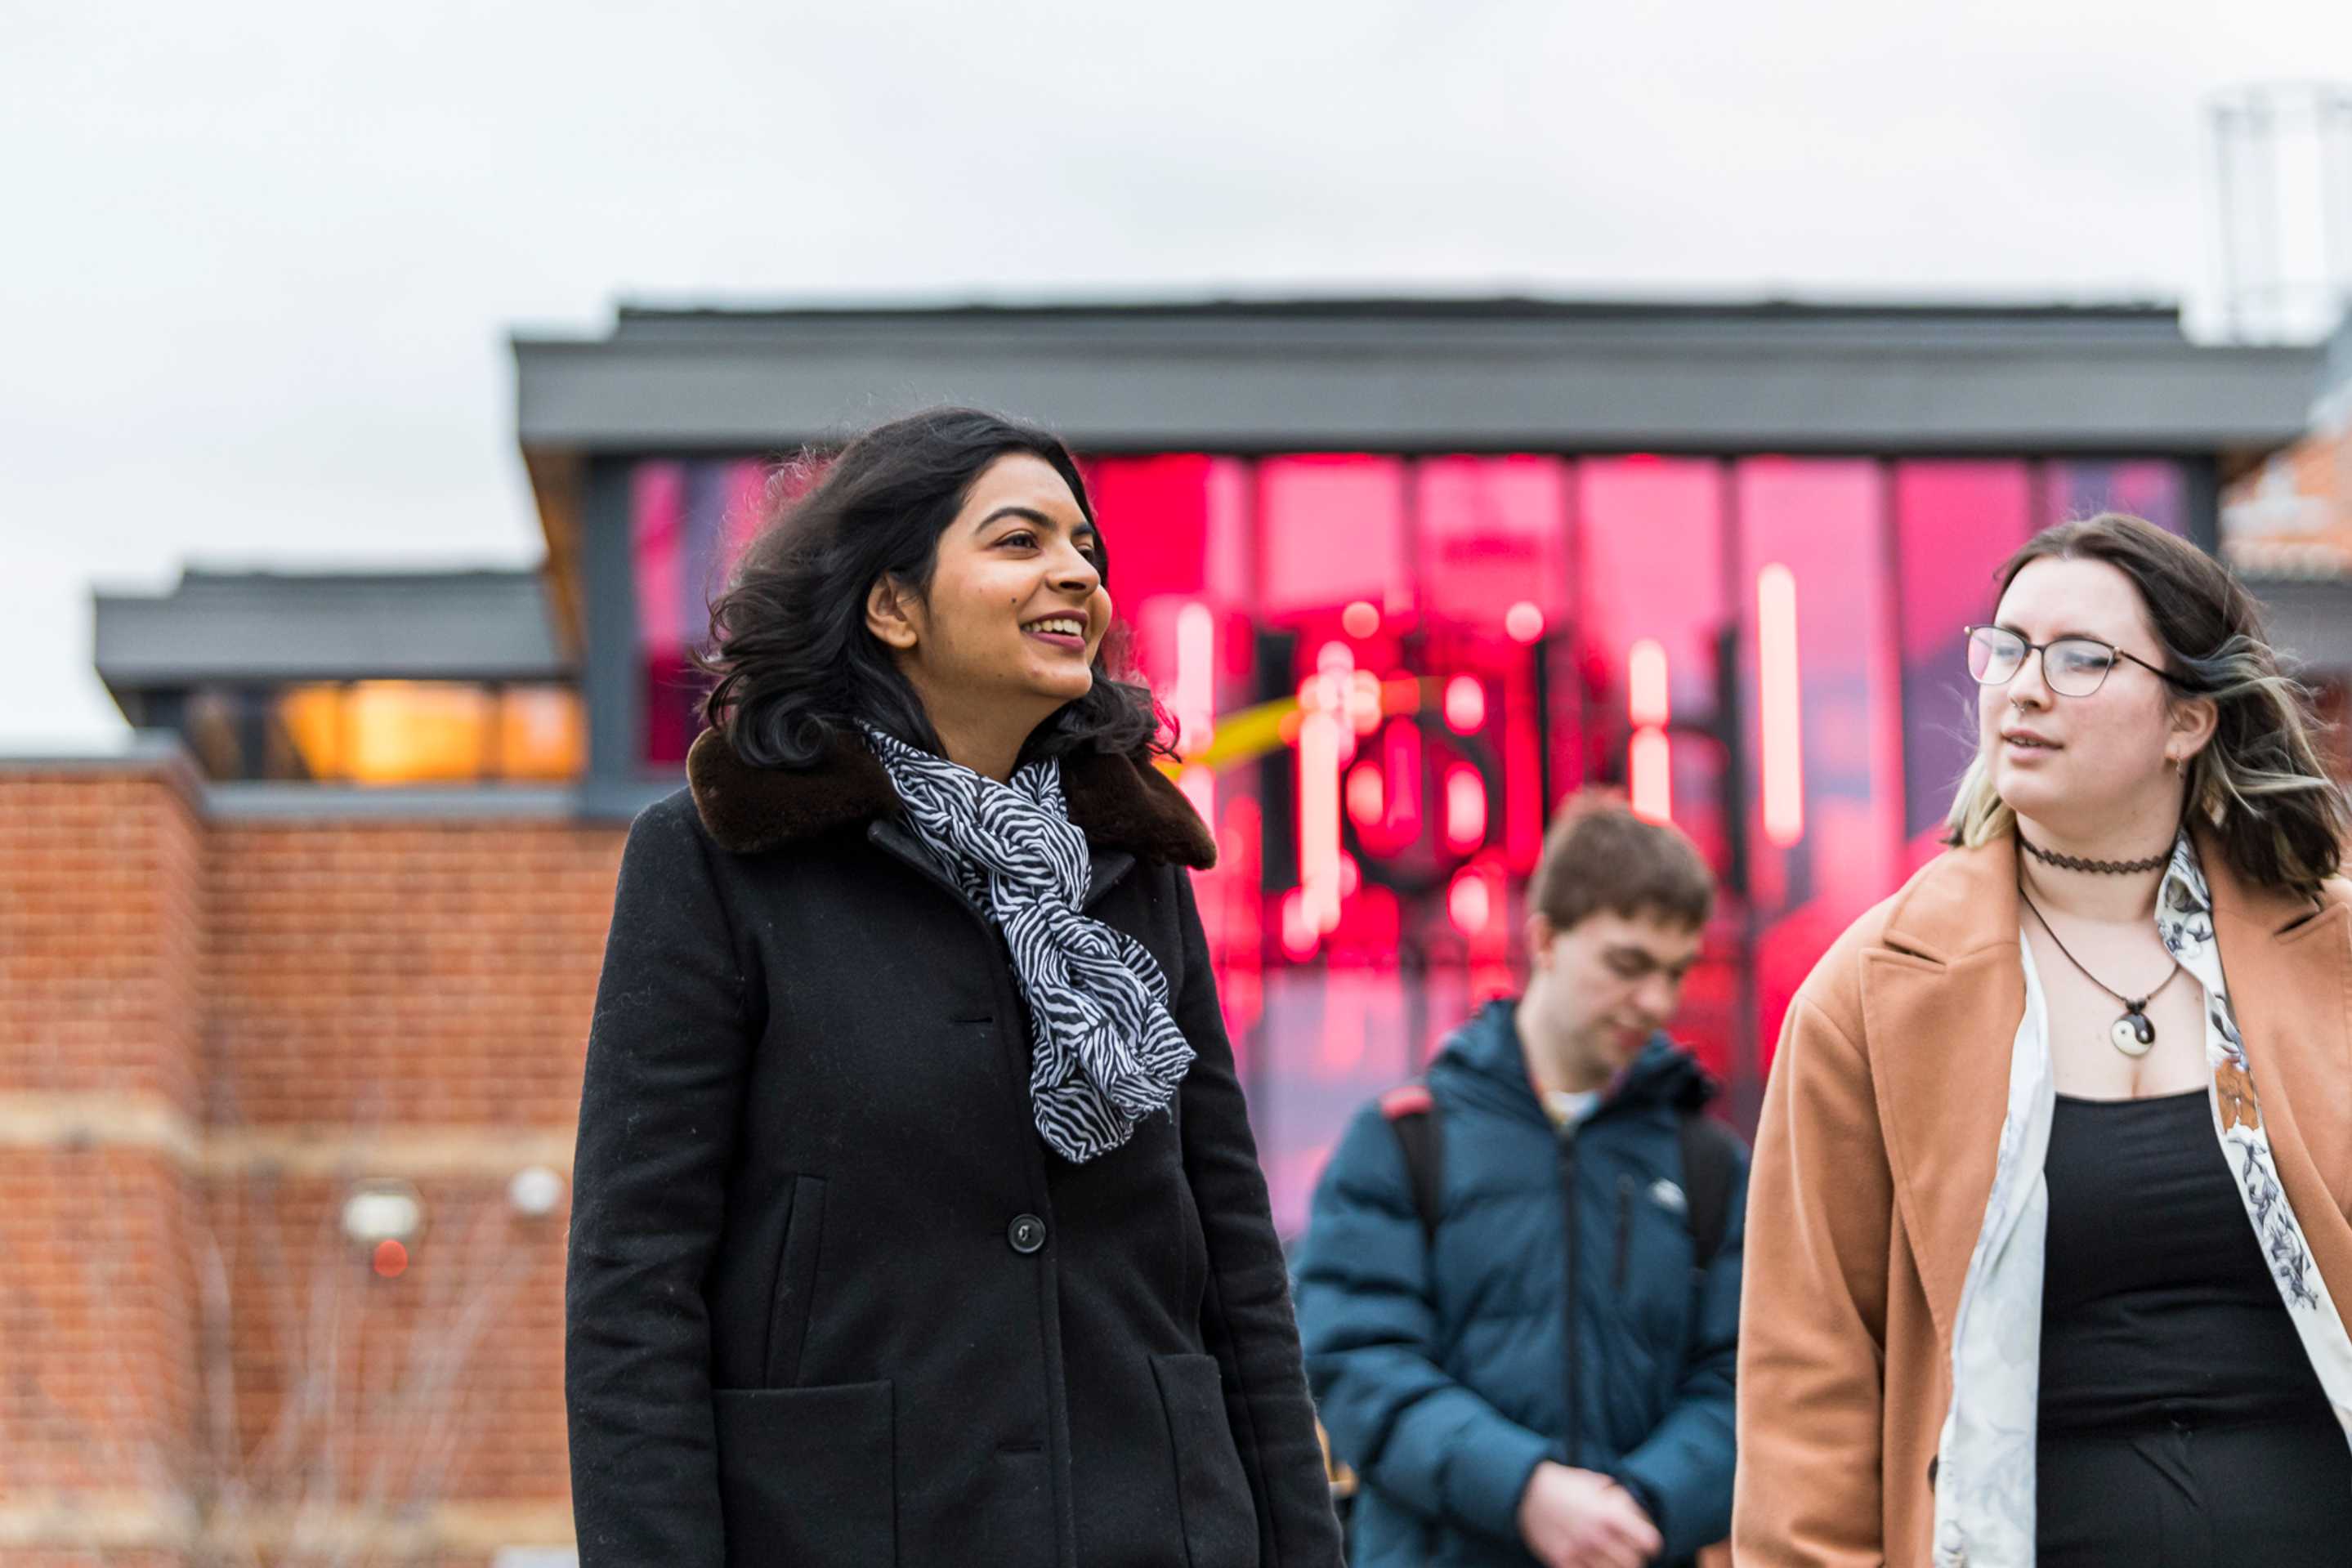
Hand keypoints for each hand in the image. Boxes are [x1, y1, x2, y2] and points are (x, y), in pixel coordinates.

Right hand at [1515, 1461, 1662, 1567]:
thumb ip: (1620, 1502)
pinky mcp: (1561, 1560)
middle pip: (1633, 1563)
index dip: (1651, 1543)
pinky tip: (1590, 1560)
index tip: (1647, 1543)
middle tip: (1628, 1553)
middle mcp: (1595, 1536)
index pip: (1648, 1541)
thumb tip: (1639, 1519)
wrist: (1526, 1490)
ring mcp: (1578, 1551)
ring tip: (1608, 1556)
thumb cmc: (1566, 1485)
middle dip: (1634, 1558)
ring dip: (1613, 1565)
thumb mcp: (1597, 1484)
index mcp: (1608, 1514)